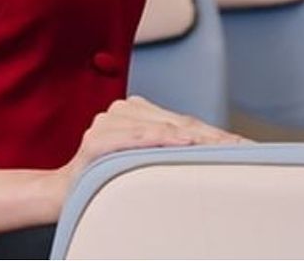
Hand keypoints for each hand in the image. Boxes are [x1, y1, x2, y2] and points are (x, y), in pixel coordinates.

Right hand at [56, 96, 247, 192]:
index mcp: (136, 112)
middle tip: (242, 148)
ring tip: (221, 146)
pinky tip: (182, 141)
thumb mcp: (138, 161)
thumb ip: (164, 148)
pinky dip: (159, 139)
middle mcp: (123, 110)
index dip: (214, 133)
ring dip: (193, 138)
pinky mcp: (97, 140)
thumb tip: (209, 152)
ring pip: (160, 127)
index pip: (184, 122)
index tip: (244, 144)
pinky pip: (134, 138)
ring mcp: (108, 122)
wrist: (60, 194)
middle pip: (178, 123)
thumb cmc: (103, 179)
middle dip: (212, 137)